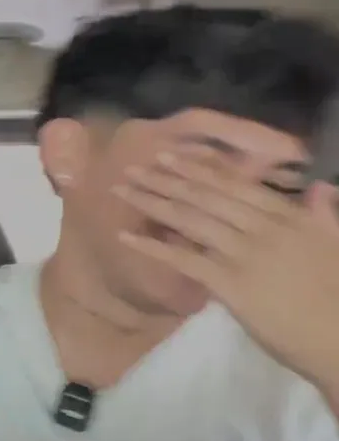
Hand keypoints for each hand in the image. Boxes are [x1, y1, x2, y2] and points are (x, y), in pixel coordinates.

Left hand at [114, 148, 338, 386]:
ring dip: (152, 201)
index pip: (236, 185)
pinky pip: (183, 259)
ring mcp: (244, 253)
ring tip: (123, 189)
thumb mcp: (336, 244)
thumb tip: (318, 187)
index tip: (171, 157)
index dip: (200, 169)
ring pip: (190, 219)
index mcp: (290, 217)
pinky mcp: (229, 283)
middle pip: (206, 196)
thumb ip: (323, 215)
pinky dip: (151, 247)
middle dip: (167, 178)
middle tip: (135, 166)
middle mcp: (263, 227)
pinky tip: (125, 237)